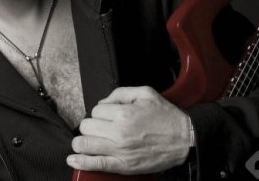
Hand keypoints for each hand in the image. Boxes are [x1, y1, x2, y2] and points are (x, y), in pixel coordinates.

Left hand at [67, 86, 190, 174]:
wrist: (184, 140)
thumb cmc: (166, 117)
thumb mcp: (146, 93)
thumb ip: (120, 93)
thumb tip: (103, 102)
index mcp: (124, 113)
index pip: (96, 110)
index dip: (100, 112)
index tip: (108, 116)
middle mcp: (119, 132)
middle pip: (86, 127)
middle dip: (91, 125)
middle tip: (99, 127)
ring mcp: (120, 151)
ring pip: (85, 144)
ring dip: (81, 142)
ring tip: (86, 141)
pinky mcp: (123, 166)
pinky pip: (96, 164)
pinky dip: (81, 162)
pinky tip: (74, 159)